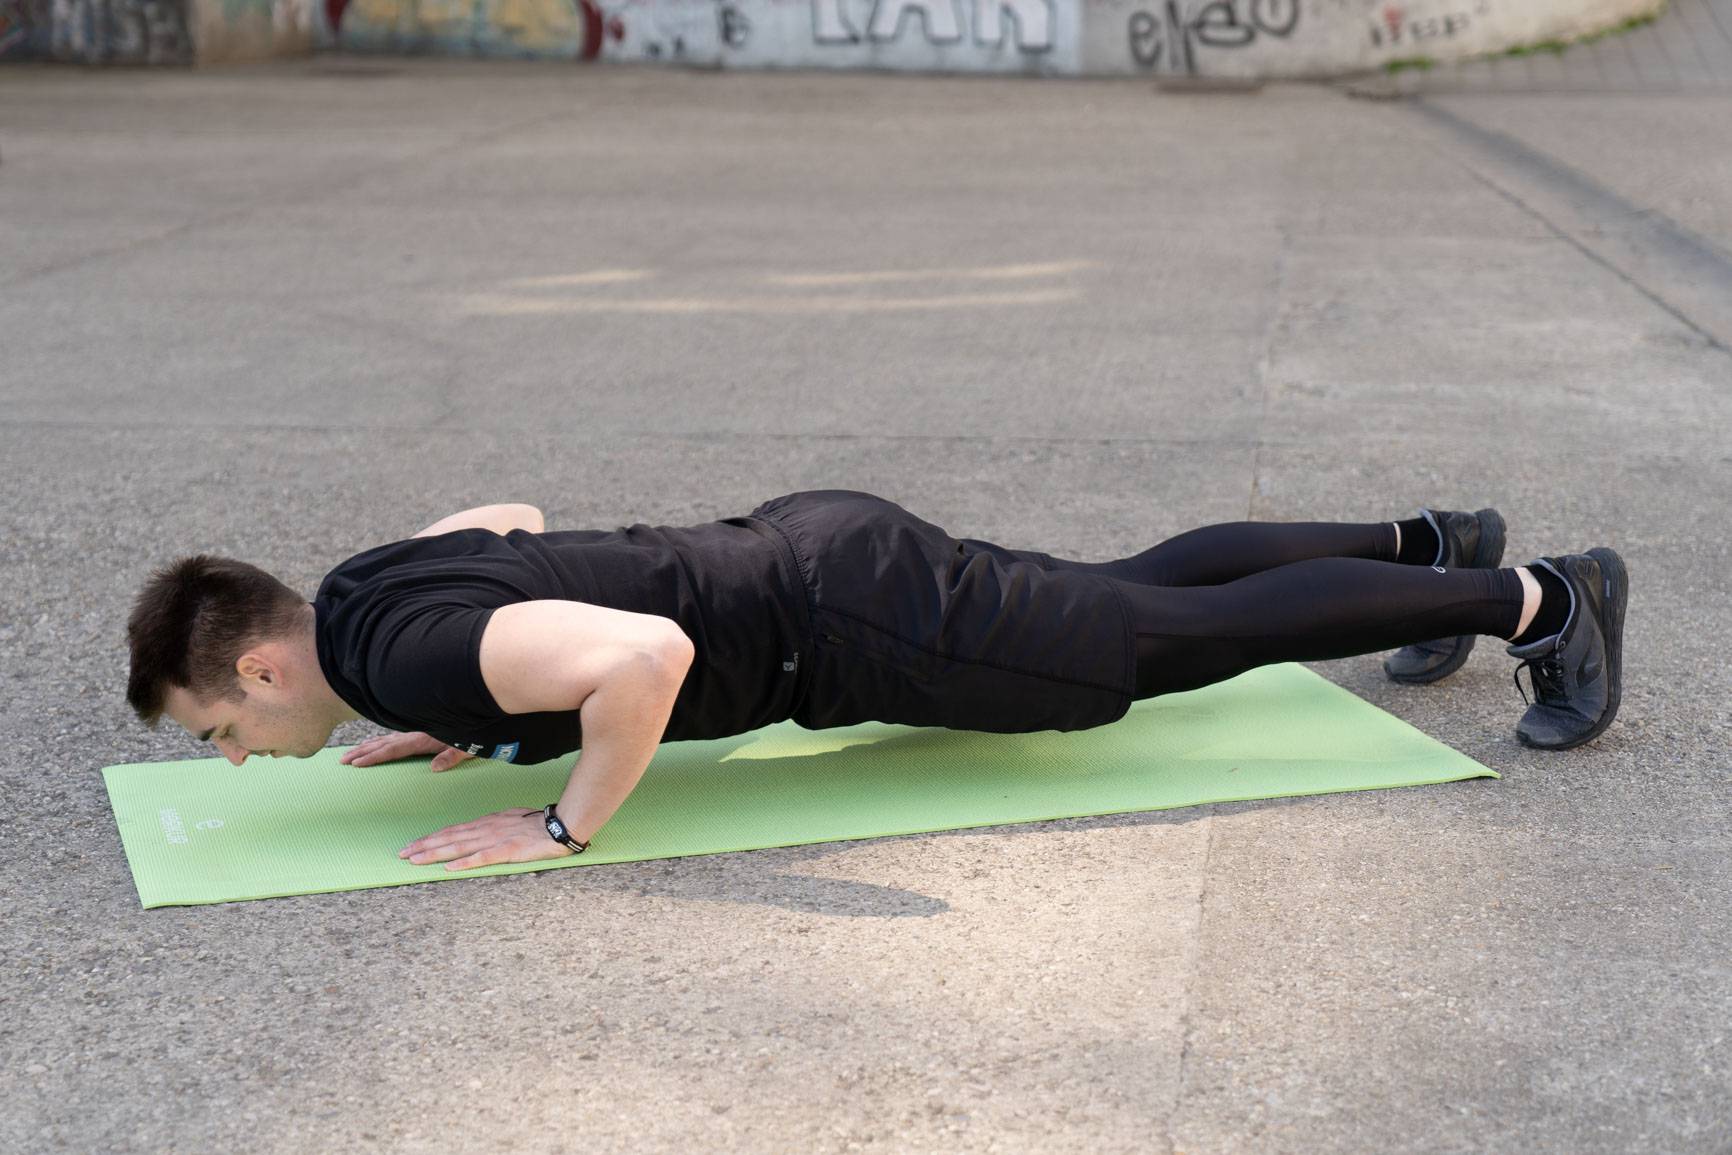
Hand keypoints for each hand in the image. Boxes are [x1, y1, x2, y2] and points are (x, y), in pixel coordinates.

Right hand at [340, 730, 474, 772]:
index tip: (356, 764)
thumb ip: (452, 757)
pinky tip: (376, 743)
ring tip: (350, 753)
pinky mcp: (419, 730)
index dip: (374, 757)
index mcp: (422, 738)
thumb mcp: (468, 746)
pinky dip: (381, 740)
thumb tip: (434, 769)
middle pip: (383, 743)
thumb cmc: (476, 731)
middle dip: (362, 752)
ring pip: (386, 738)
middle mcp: (415, 733)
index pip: (393, 750)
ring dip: (368, 746)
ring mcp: (416, 730)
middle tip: (342, 761)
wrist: (480, 707)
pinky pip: (395, 736)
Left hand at [399, 807, 574, 871]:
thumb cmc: (536, 823)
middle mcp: (485, 830)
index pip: (452, 831)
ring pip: (459, 847)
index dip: (431, 838)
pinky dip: (465, 863)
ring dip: (435, 854)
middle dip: (424, 846)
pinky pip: (482, 858)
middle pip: (449, 838)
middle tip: (402, 854)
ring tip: (416, 860)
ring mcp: (495, 840)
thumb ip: (490, 827)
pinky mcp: (507, 851)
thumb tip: (475, 833)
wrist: (559, 824)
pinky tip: (451, 869)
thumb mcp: (508, 820)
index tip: (412, 845)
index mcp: (485, 824)